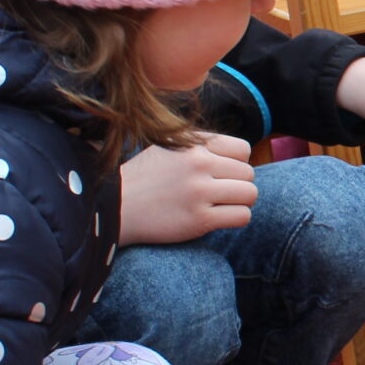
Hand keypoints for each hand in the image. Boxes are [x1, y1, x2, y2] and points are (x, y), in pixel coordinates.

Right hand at [117, 134, 256, 245]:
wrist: (115, 208)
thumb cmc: (143, 178)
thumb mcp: (168, 148)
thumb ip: (201, 146)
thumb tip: (240, 154)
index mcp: (193, 145)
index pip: (242, 149)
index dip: (237, 164)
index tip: (222, 174)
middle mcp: (199, 164)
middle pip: (248, 173)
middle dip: (238, 185)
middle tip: (218, 194)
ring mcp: (200, 192)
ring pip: (250, 194)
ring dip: (240, 203)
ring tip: (221, 206)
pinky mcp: (200, 219)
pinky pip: (242, 216)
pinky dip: (236, 218)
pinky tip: (218, 219)